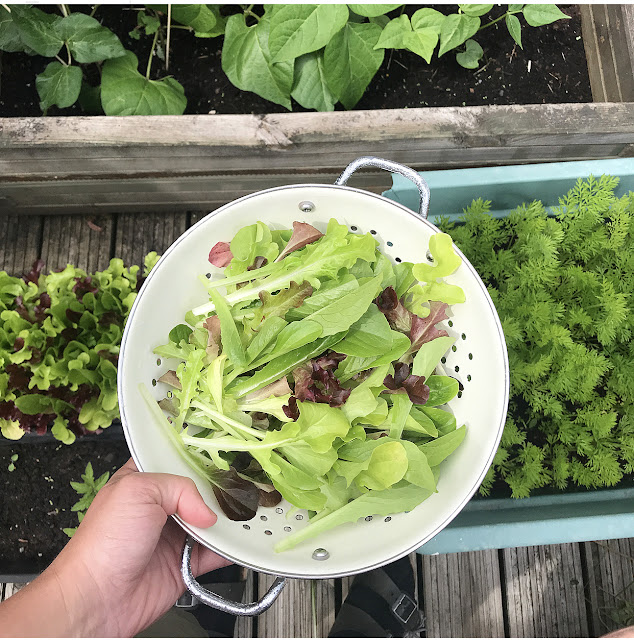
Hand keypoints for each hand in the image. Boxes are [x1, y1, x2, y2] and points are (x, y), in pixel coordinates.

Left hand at [0, 459, 229, 637]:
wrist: (97, 598)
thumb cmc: (102, 542)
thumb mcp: (138, 490)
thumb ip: (180, 488)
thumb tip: (207, 510)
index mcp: (144, 481)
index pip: (177, 460)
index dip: (199, 457)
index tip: (225, 453)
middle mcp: (160, 507)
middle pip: (201, 491)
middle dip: (220, 489)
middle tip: (241, 484)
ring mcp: (174, 535)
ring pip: (212, 521)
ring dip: (228, 519)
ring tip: (247, 509)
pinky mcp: (186, 564)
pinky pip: (216, 553)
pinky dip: (231, 548)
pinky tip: (241, 539)